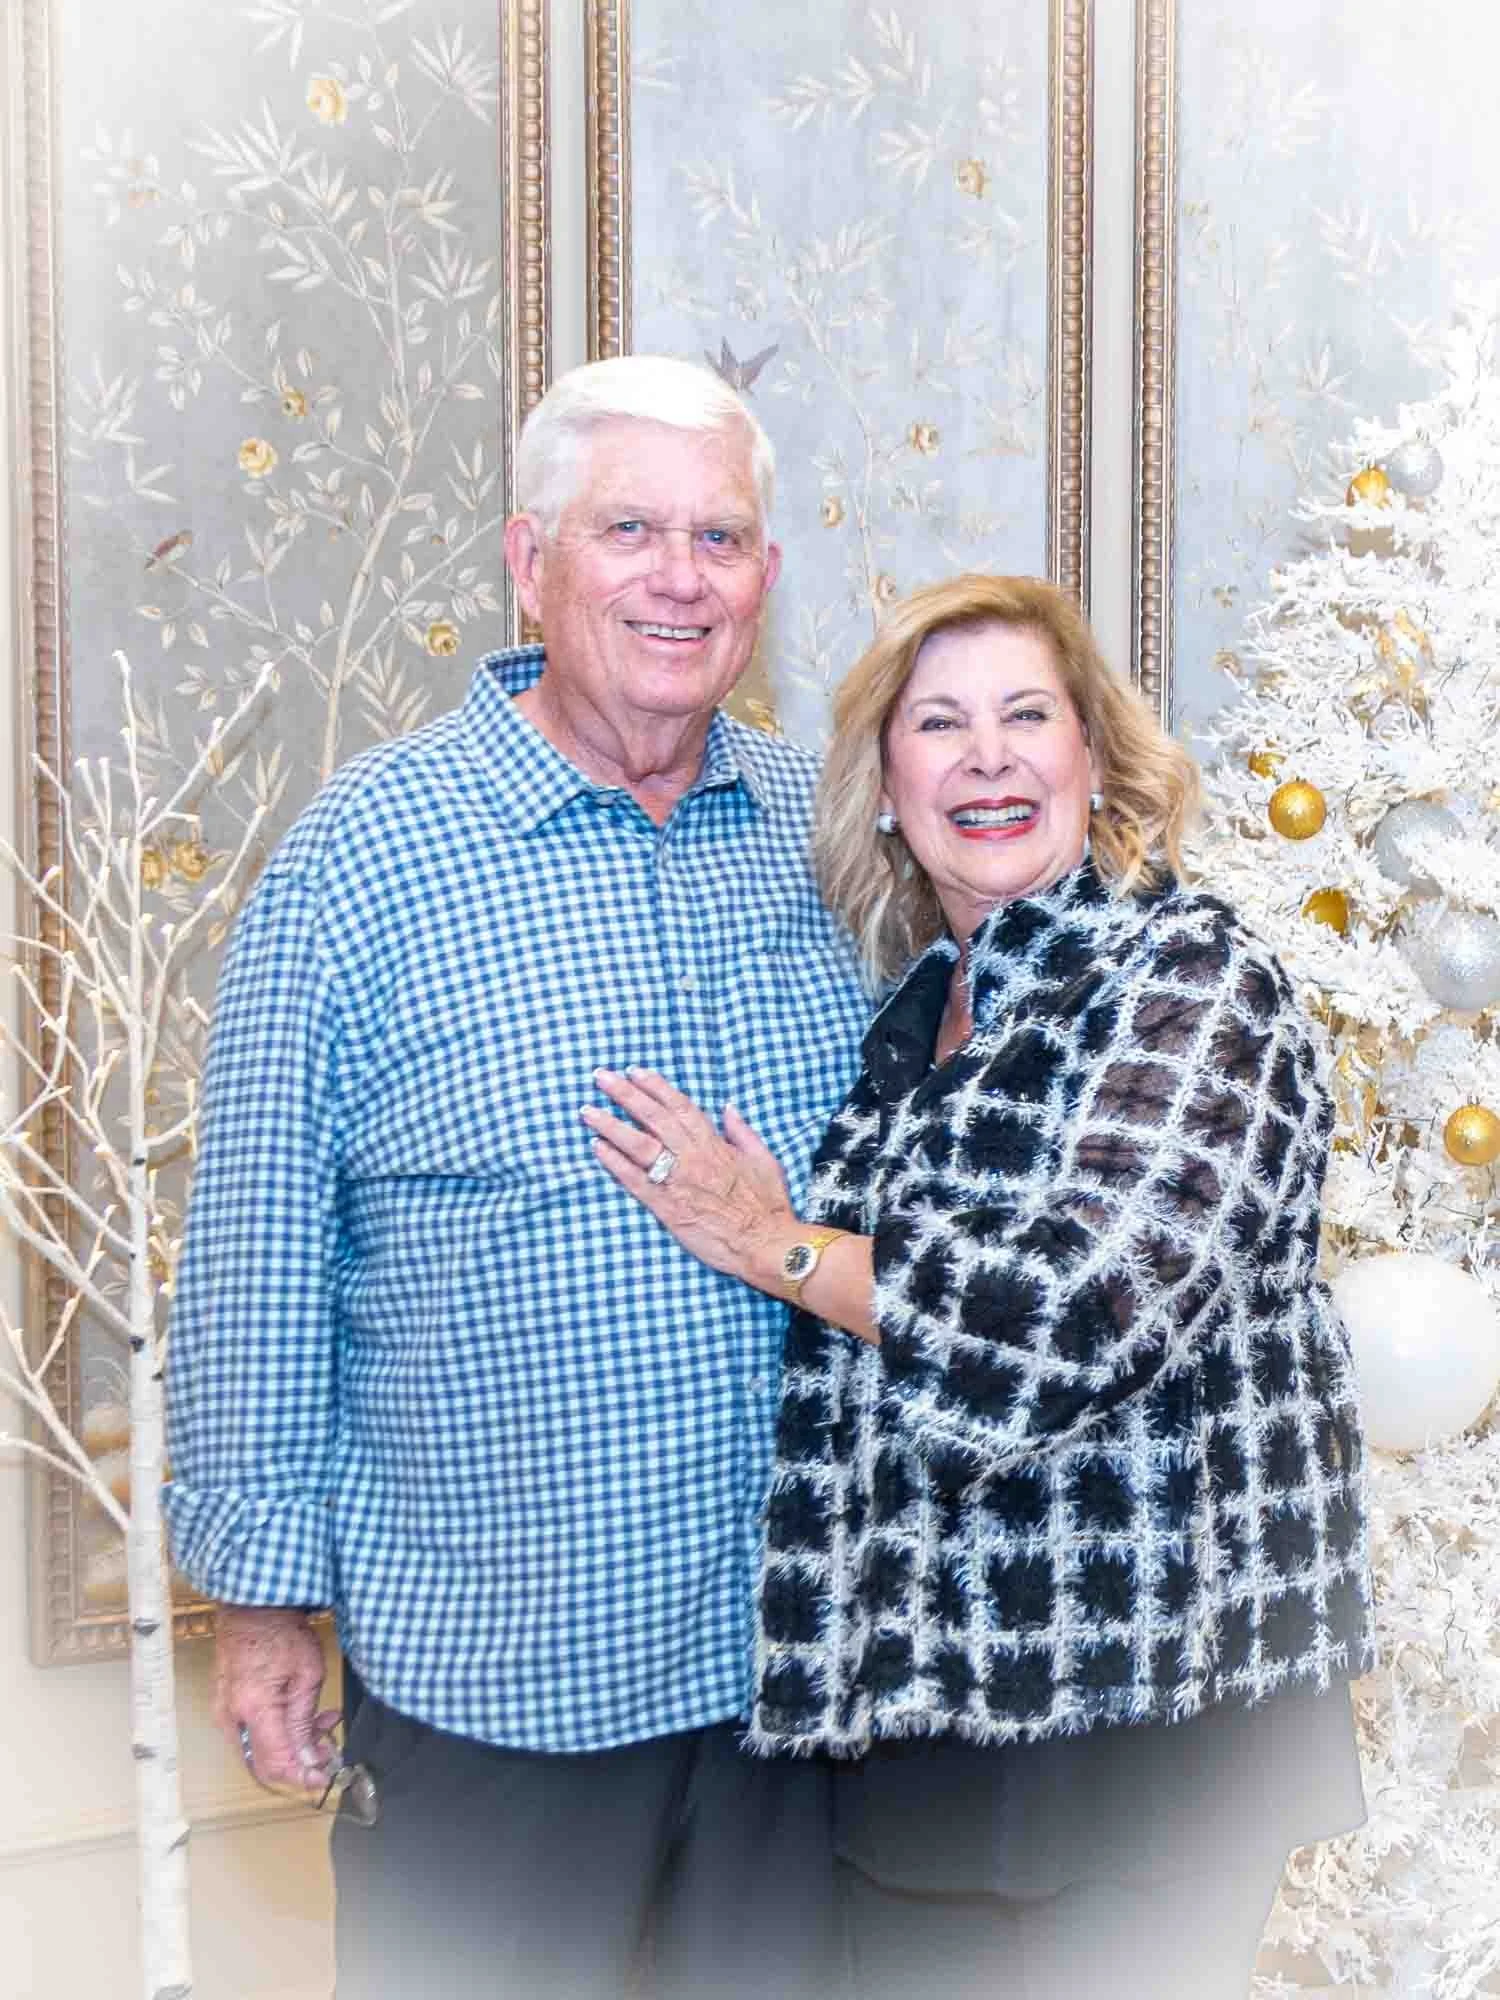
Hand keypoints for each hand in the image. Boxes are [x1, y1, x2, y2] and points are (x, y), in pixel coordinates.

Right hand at [214, 1605, 337, 1795]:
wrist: (253, 1606)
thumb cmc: (282, 1631)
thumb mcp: (308, 1675)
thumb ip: (305, 1723)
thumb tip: (308, 1760)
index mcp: (254, 1710)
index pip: (276, 1764)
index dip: (302, 1776)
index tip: (324, 1777)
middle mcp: (231, 1718)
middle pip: (265, 1763)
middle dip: (300, 1762)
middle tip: (328, 1748)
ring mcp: (224, 1712)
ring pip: (260, 1749)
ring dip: (293, 1744)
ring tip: (324, 1721)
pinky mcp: (226, 1705)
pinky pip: (251, 1732)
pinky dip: (279, 1731)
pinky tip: (304, 1713)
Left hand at [582, 1069, 795, 1288]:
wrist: (764, 1243)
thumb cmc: (767, 1205)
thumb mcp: (764, 1160)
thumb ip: (742, 1132)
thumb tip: (727, 1108)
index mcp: (714, 1144)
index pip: (679, 1106)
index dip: (655, 1086)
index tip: (634, 1072)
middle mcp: (692, 1157)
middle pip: (653, 1117)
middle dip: (625, 1094)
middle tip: (601, 1077)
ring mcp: (677, 1181)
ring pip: (638, 1145)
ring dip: (611, 1125)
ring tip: (588, 1111)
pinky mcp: (666, 1208)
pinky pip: (636, 1181)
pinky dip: (615, 1163)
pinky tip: (597, 1148)